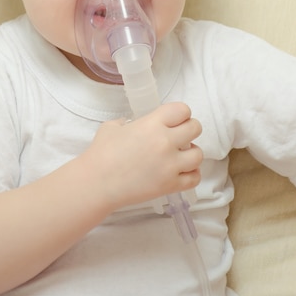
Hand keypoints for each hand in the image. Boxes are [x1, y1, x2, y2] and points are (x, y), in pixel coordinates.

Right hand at [82, 102, 202, 209]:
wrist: (96, 183)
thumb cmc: (101, 153)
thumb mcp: (112, 127)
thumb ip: (127, 123)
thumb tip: (132, 125)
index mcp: (152, 124)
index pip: (182, 110)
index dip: (180, 113)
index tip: (174, 120)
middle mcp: (165, 142)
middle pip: (195, 128)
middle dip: (189, 130)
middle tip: (179, 136)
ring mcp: (170, 165)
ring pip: (198, 155)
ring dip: (191, 153)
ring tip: (180, 156)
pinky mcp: (170, 185)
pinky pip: (194, 178)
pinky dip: (191, 174)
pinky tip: (182, 172)